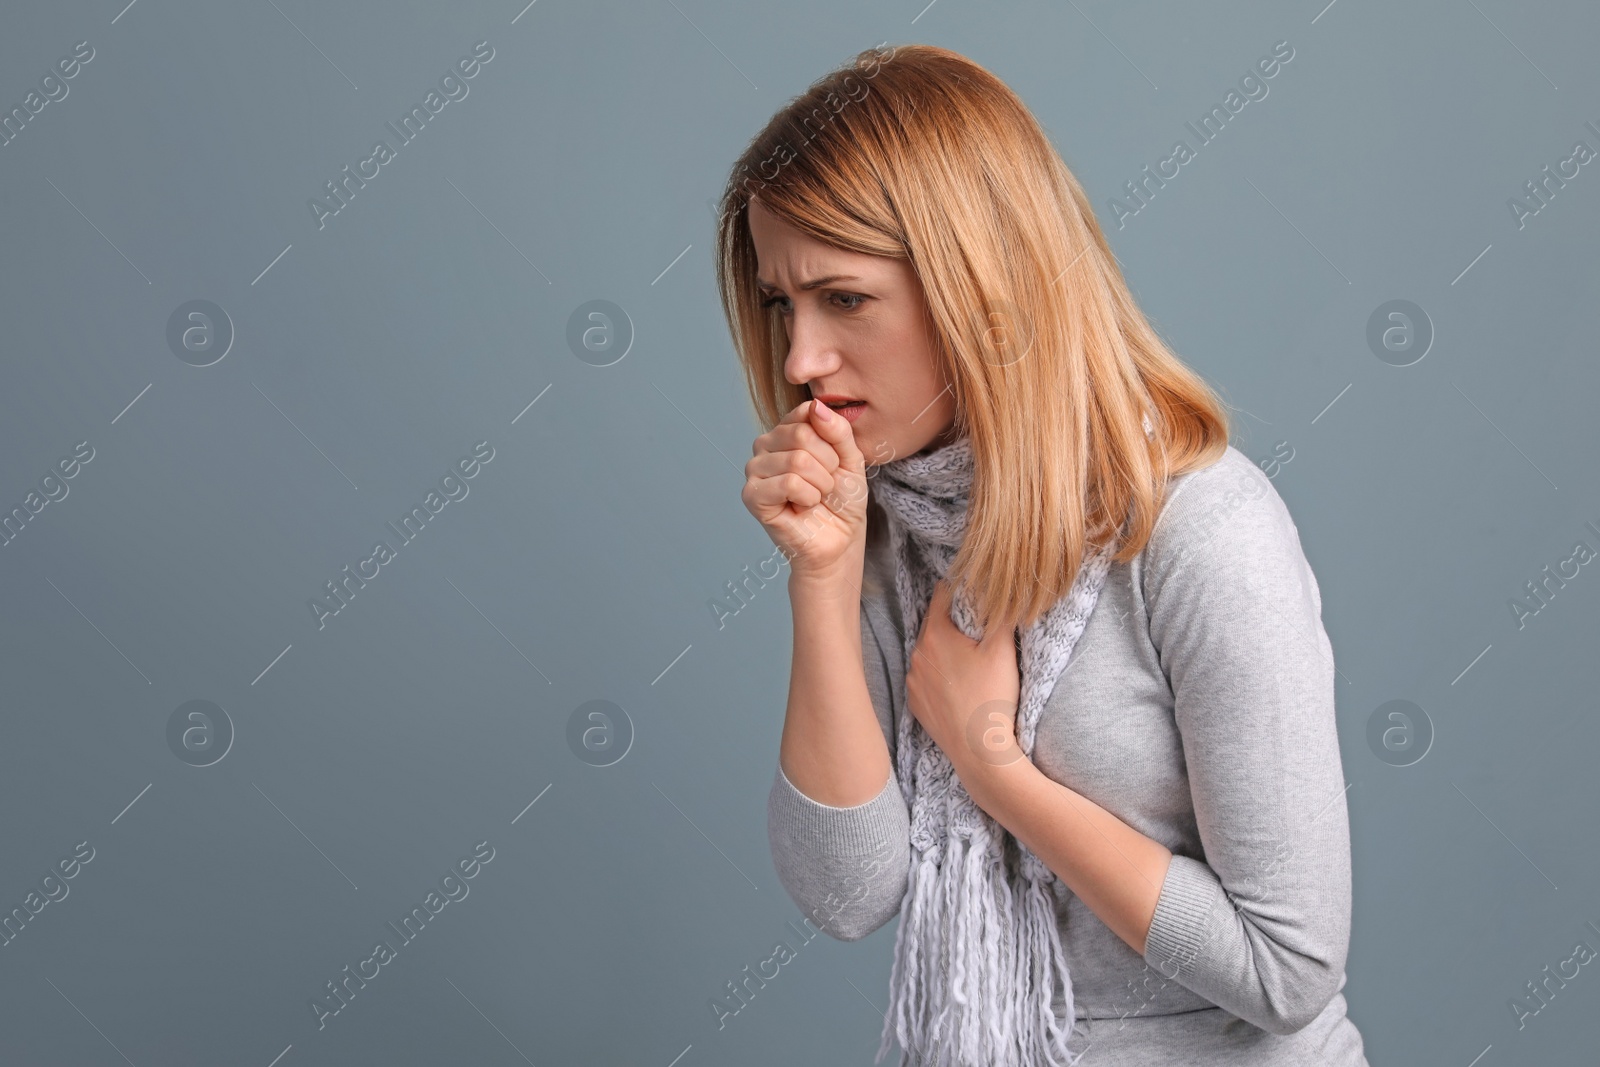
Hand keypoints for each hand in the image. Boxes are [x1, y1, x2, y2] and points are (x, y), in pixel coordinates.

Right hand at [742, 399, 868, 581]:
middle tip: (826, 485)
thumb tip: (816, 405)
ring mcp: (755, 469)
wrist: (840, 539)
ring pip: (797, 460)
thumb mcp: (851, 458)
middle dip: (828, 465)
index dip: (832, 441)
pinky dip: (807, 497)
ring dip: (820, 484)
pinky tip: (804, 506)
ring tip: (816, 497)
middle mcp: (765, 445)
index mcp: (785, 430)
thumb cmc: (842, 499)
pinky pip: (788, 482)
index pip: (807, 413)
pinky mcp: (752, 495)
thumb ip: (837, 430)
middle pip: (802, 435)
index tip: (835, 462)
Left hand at [905, 578, 1024, 771]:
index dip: (959, 588)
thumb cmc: (991, 696)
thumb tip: (1002, 593)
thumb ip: (1000, 614)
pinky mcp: (915, 702)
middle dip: (952, 620)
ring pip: (927, 652)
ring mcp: (913, 680)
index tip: (973, 590)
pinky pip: (924, 678)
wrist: (979, 749)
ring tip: (968, 658)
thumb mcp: (1002, 649)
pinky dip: (937, 674)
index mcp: (936, 635)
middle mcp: (917, 654)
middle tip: (975, 625)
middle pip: (933, 623)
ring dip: (943, 649)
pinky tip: (957, 683)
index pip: (942, 595)